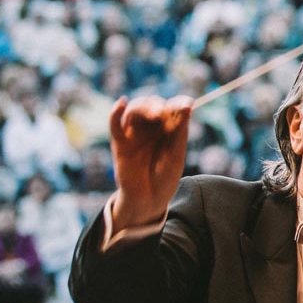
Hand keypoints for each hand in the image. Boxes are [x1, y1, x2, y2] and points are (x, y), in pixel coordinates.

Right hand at [108, 94, 192, 226]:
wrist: (149, 199)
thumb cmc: (165, 177)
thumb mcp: (177, 154)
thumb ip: (180, 131)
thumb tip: (187, 106)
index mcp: (167, 128)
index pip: (171, 107)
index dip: (178, 103)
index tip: (187, 104)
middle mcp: (150, 127)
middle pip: (151, 105)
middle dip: (158, 106)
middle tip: (165, 113)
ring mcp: (134, 133)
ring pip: (134, 110)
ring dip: (143, 108)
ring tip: (155, 114)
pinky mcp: (120, 142)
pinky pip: (114, 124)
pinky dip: (115, 112)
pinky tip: (121, 103)